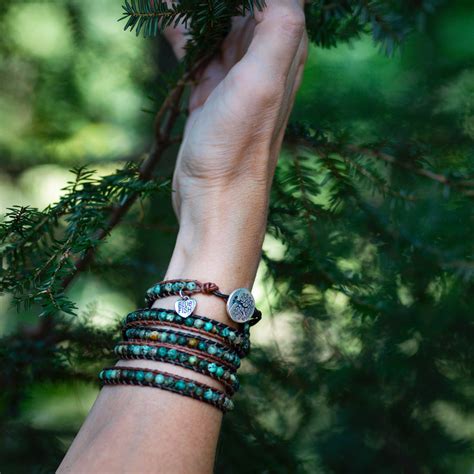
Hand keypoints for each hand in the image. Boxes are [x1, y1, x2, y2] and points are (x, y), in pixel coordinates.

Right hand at [163, 0, 307, 294]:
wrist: (214, 200)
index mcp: (283, 49)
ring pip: (216, 25)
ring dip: (193, 9)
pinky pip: (197, 50)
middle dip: (212, 0)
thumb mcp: (261, 83)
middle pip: (242, 6)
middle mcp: (263, 59)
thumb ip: (278, 29)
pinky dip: (181, 32)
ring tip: (167, 1)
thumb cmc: (238, 148)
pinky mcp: (211, 93)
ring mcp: (235, 77)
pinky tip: (163, 18)